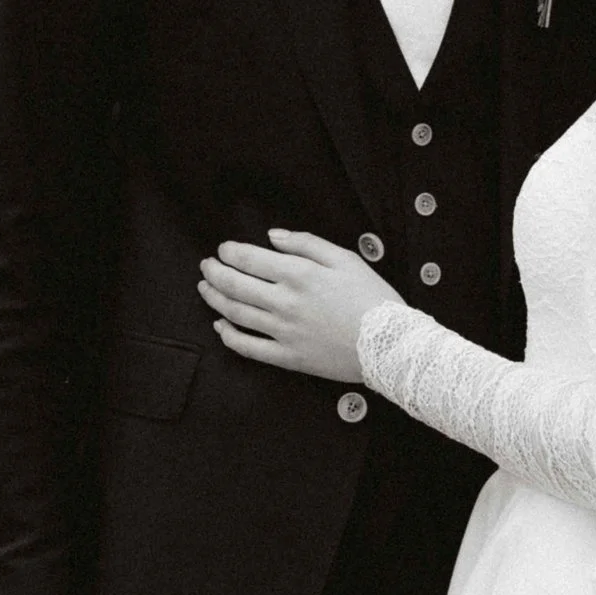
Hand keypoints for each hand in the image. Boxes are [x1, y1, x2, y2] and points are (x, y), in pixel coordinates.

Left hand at [198, 228, 384, 380]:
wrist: (390, 344)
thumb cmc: (372, 298)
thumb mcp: (345, 258)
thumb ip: (306, 243)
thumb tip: (273, 236)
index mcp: (299, 275)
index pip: (250, 259)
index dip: (230, 252)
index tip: (223, 249)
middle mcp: (285, 303)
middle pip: (235, 285)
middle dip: (214, 272)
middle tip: (206, 265)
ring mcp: (284, 332)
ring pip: (236, 314)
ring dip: (214, 299)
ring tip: (205, 289)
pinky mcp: (288, 357)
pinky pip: (249, 348)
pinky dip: (229, 336)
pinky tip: (220, 326)